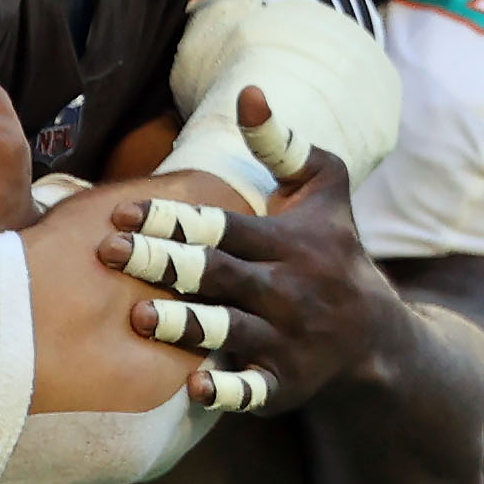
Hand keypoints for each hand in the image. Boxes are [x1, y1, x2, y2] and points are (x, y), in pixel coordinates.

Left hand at [99, 90, 394, 414]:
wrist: (375, 336)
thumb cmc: (335, 250)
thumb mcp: (324, 189)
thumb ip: (281, 144)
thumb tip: (248, 92)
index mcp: (289, 241)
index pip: (223, 227)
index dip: (174, 219)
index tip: (123, 212)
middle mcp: (288, 290)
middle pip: (217, 274)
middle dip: (163, 263)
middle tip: (108, 253)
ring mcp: (287, 340)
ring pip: (230, 330)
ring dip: (186, 324)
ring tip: (139, 316)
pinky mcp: (285, 385)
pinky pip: (254, 391)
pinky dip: (228, 391)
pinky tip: (194, 388)